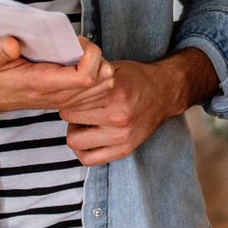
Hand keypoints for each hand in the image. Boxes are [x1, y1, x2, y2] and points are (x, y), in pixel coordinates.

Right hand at [0, 36, 104, 116]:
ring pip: (104, 88)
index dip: (90, 55)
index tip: (76, 41)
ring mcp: (63, 100)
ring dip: (99, 67)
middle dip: (98, 58)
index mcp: (42, 84)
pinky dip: (97, 78)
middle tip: (79, 45)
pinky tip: (79, 64)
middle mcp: (58, 96)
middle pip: (102, 82)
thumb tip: (13, 44)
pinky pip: (96, 94)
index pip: (86, 77)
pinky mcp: (64, 100)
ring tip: (80, 53)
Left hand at [57, 44, 207, 166]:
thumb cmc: (137, 79)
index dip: (66, 94)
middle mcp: (119, 117)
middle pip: (69, 118)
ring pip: (74, 141)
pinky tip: (88, 137)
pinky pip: (88, 159)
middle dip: (69, 110)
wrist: (165, 94)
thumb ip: (90, 74)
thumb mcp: (114, 68)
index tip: (69, 93)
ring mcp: (122, 136)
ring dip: (74, 131)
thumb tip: (62, 78)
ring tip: (83, 122)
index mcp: (115, 93)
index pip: (71, 99)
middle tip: (77, 106)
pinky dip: (83, 150)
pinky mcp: (124, 150)